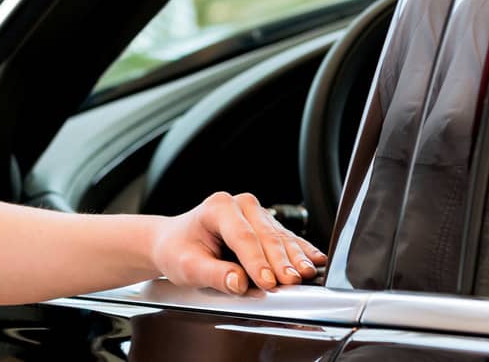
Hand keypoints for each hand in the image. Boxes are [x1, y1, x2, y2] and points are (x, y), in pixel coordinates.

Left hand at [149, 191, 327, 293]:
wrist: (173, 241)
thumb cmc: (178, 250)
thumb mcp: (186, 266)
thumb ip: (213, 274)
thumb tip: (238, 282)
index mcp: (217, 208)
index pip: (242, 236)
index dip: (256, 261)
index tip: (267, 283)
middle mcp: (239, 205)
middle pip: (265, 234)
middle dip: (280, 260)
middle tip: (291, 281)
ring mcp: (254, 213)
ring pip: (279, 236)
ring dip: (294, 256)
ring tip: (305, 273)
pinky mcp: (265, 225)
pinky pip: (287, 237)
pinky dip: (301, 250)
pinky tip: (314, 259)